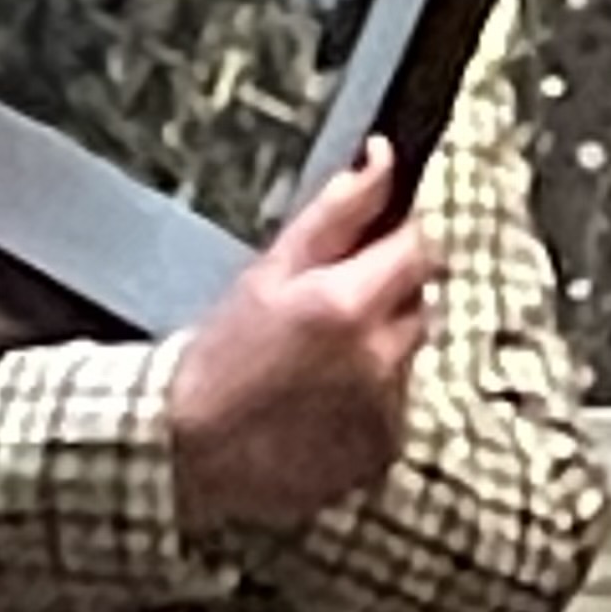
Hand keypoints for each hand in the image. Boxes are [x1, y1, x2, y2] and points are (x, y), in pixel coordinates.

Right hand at [168, 142, 436, 532]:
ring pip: (406, 353)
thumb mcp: (268, 272)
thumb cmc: (220, 356)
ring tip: (316, 362)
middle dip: (385, 294)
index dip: (398, 239)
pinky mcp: (384, 447)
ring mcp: (385, 408)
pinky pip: (395, 403)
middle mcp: (379, 357)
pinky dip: (369, 395)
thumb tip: (382, 160)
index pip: (420, 248)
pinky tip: (321, 401)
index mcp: (349, 303)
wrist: (191, 451)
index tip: (369, 246)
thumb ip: (334, 214)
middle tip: (326, 309)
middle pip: (418, 301)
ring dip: (377, 345)